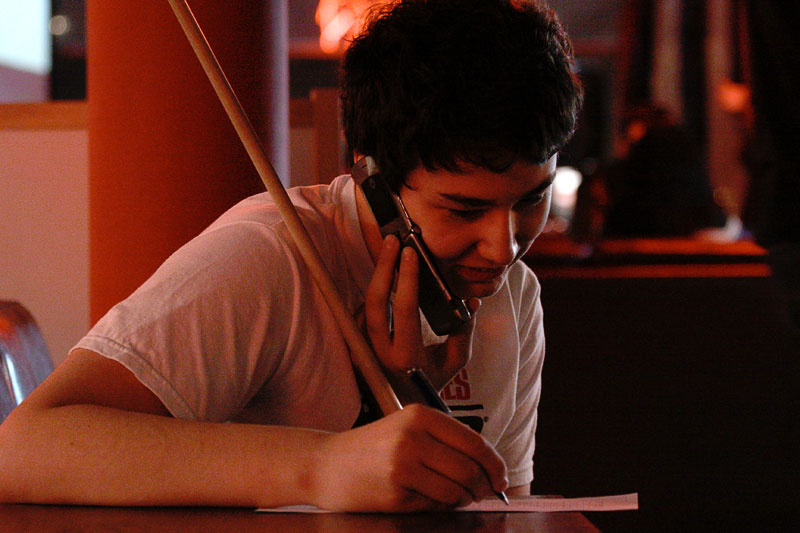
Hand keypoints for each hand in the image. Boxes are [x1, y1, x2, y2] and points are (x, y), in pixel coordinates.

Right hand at [310, 404, 507, 511]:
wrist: (325, 464)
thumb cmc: (371, 447)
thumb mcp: (406, 428)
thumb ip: (443, 440)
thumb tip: (488, 467)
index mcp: (420, 416)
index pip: (474, 442)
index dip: (494, 464)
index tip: (501, 478)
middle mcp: (412, 437)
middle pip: (469, 469)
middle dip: (484, 486)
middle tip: (485, 493)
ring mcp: (403, 466)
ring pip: (456, 490)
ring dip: (464, 499)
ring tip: (459, 498)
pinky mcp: (395, 493)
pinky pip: (435, 504)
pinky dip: (442, 506)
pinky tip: (432, 500)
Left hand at [363, 235, 479, 391]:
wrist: (398, 405)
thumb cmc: (429, 383)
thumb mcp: (454, 362)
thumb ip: (463, 331)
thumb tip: (471, 300)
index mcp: (405, 356)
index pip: (404, 309)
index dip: (406, 278)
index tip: (411, 253)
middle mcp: (379, 351)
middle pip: (375, 300)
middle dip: (383, 266)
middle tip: (392, 241)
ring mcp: (363, 347)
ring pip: (365, 303)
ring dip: (377, 274)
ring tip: (389, 249)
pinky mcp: (356, 342)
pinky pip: (363, 311)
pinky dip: (374, 290)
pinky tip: (384, 273)